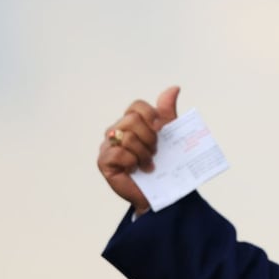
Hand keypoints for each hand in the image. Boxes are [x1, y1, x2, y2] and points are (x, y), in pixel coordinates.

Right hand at [96, 86, 180, 215]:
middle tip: (155, 151)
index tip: (161, 129)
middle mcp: (116, 130)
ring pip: (127, 137)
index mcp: (131, 122)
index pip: (137, 106)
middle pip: (132, 120)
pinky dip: (132, 161)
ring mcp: (107, 146)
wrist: (161, 191)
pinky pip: (117, 153)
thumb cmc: (164, 161)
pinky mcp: (104, 162)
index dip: (151, 115)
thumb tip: (174, 88)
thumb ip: (168, 112)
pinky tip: (136, 169)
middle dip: (150, 136)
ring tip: (149, 163)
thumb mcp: (169, 134)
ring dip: (144, 152)